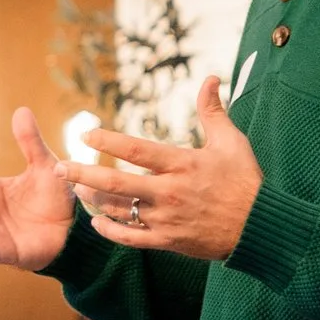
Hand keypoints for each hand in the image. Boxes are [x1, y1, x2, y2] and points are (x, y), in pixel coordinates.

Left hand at [55, 76, 260, 260]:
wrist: (259, 229)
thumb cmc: (245, 181)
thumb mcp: (231, 142)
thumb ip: (213, 111)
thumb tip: (210, 78)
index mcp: (182, 164)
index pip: (136, 150)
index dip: (108, 141)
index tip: (86, 133)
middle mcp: (169, 192)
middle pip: (116, 183)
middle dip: (84, 173)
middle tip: (60, 167)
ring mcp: (166, 219)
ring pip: (119, 210)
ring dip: (93, 200)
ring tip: (75, 189)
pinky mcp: (168, 240)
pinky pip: (132, 238)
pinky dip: (111, 231)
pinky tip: (96, 223)